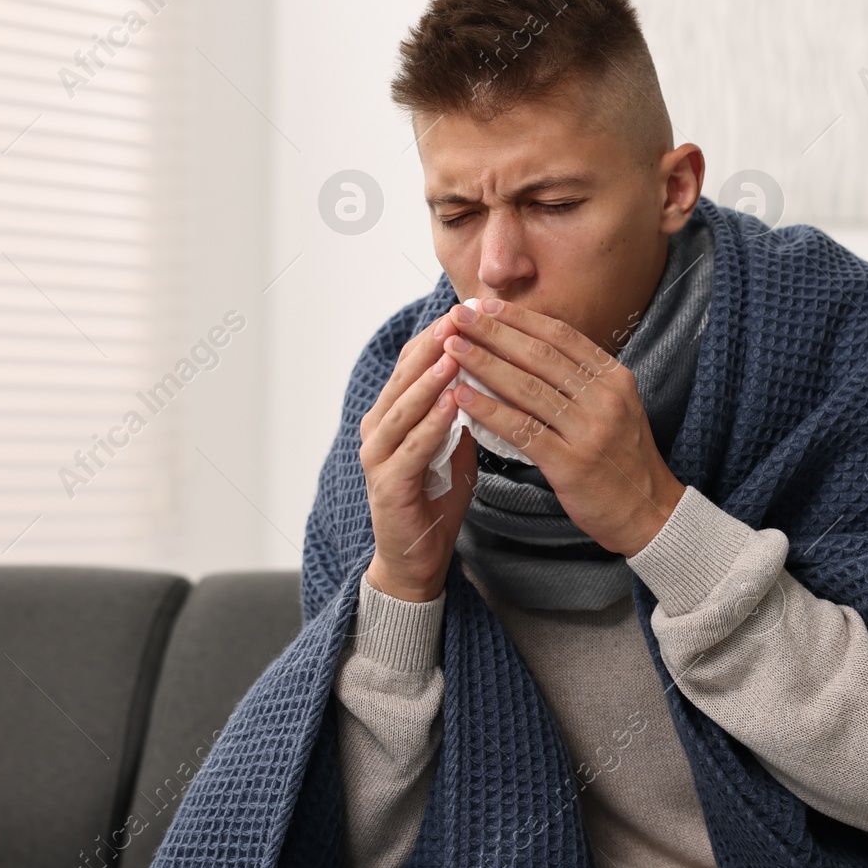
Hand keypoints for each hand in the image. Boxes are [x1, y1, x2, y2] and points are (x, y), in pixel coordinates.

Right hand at [358, 313, 478, 601]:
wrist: (417, 557)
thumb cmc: (437, 497)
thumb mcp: (454, 444)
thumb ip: (462, 410)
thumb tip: (489, 371)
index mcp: (393, 414)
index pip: (413, 364)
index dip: (438, 336)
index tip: (468, 309)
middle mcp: (378, 429)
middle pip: (404, 378)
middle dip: (433, 346)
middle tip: (459, 317)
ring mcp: (378, 457)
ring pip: (403, 408)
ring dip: (429, 379)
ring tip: (455, 352)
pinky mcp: (387, 485)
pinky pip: (411, 448)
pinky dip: (431, 425)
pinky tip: (453, 405)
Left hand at [437, 297, 685, 556]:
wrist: (648, 512)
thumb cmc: (622, 459)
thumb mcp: (614, 407)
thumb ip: (579, 380)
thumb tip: (527, 349)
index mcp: (614, 378)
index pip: (560, 336)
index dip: (520, 318)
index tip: (485, 305)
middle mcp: (604, 398)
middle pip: (539, 356)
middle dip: (493, 332)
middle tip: (457, 315)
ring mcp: (589, 431)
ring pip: (527, 388)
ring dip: (484, 364)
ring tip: (452, 349)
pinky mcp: (571, 464)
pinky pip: (521, 430)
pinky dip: (488, 410)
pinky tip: (462, 397)